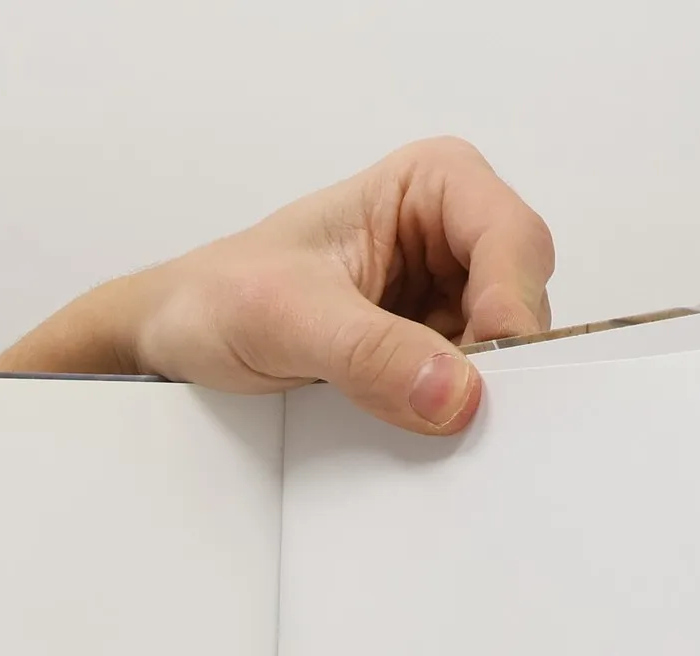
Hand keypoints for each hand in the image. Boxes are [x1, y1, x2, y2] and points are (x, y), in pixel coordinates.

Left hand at [0, 137, 553, 434]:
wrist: (177, 339)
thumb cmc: (219, 297)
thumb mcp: (288, 320)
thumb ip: (371, 353)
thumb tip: (452, 390)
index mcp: (432, 185)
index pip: (513, 239)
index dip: (514, 306)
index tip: (491, 369)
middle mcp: (452, 237)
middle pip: (522, 301)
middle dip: (497, 359)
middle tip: (454, 408)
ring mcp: (445, 301)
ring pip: (504, 355)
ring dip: (472, 394)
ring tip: (411, 414)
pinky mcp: (429, 356)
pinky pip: (469, 392)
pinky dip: (451, 416)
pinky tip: (411, 426)